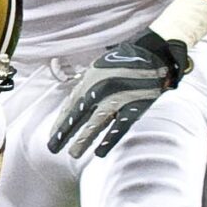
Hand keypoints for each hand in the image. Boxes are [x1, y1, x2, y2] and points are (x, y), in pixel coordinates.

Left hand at [48, 29, 192, 157]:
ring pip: (95, 123)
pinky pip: (119, 127)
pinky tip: (100, 152)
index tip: (53, 135)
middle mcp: (99, 90)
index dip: (61, 122)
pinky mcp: (134, 106)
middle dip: (64, 133)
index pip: (70, 105)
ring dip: (83, 140)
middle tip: (53, 148)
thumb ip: (85, 86)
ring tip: (73, 153)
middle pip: (78, 116)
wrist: (153, 53)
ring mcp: (117, 99)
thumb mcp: (98, 68)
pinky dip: (109, 140)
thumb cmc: (124, 62)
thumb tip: (73, 105)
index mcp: (89, 80)